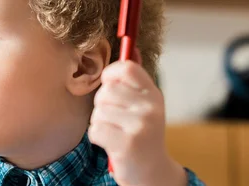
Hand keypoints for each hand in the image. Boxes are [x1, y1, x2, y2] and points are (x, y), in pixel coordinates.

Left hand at [88, 49, 186, 185]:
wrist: (151, 171)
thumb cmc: (141, 134)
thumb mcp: (144, 104)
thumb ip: (135, 80)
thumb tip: (132, 49)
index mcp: (153, 94)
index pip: (126, 68)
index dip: (110, 74)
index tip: (110, 86)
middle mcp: (150, 107)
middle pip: (106, 91)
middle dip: (102, 105)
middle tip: (114, 118)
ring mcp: (140, 125)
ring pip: (98, 111)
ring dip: (99, 123)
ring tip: (114, 132)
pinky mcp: (127, 144)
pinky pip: (95, 130)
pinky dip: (96, 138)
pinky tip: (110, 142)